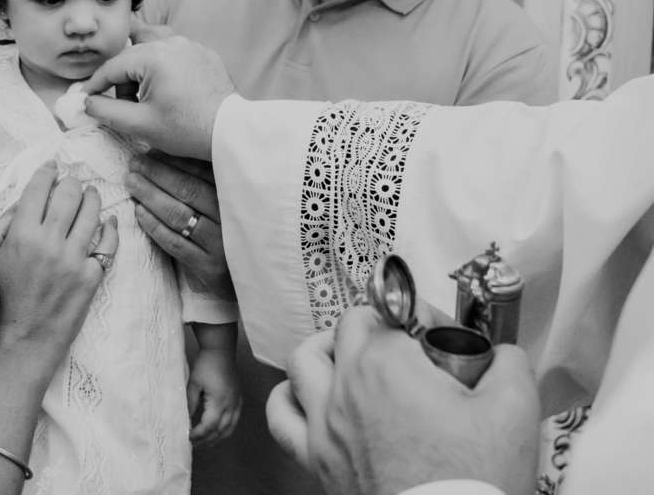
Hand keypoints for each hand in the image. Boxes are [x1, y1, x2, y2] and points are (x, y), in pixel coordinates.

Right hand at [0, 162, 119, 380]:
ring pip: (92, 213)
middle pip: (69, 194)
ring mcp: (73, 260)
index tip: (53, 167)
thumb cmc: (0, 300)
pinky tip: (109, 221)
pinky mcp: (91, 278)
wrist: (19, 342)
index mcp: (21, 234)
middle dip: (72, 182)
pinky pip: (108, 244)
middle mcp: (49, 242)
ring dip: (93, 198)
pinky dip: (110, 228)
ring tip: (91, 195)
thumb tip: (25, 201)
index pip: (39, 188)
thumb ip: (4, 224)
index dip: (48, 172)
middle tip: (72, 183)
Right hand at [80, 36, 236, 159]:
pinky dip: (163, 69)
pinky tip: (168, 91)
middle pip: (131, 56)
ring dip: (141, 72)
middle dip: (122, 82)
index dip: (95, 85)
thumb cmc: (187, 129)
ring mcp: (190, 45)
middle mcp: (171, 43)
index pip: (112, 67)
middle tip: (126, 107)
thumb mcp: (140, 124)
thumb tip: (88, 102)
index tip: (86, 99)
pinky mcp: (204, 54)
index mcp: (153, 56)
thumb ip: (106, 111)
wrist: (231, 132)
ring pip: (152, 51)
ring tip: (146, 97)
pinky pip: (173, 54)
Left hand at [125, 151, 233, 299]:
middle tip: (135, 163)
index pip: (203, 172)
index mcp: (235, 198)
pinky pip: (175, 243)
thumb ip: (206, 184)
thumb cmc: (229, 237)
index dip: (174, 160)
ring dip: (151, 195)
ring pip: (179, 215)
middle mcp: (230, 219)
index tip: (151, 151)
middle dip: (157, 174)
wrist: (248, 283)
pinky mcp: (208, 267)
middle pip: (188, 190)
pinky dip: (154, 226)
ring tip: (131, 182)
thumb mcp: (226, 208)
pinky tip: (139, 212)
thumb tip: (165, 154)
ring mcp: (220, 245)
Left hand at [187, 347, 241, 445]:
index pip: (209, 426)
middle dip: (207, 439)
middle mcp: (231, 405)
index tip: (188, 436)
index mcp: (219, 401)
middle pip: (221, 430)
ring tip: (205, 442)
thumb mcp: (193, 384)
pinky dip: (227, 429)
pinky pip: (235, 420)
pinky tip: (219, 431)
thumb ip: (190, 403)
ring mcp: (237, 402)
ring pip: (230, 427)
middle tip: (194, 443)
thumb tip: (185, 420)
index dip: (199, 434)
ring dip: (218, 437)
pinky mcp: (238, 399)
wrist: (220, 351)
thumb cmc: (205, 365)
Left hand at [272, 306, 539, 494]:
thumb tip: (502, 353)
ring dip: (326, 349)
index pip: (397, 316)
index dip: (426, 321)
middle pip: (349, 328)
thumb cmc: (474, 480)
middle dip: (379, 326)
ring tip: (352, 357)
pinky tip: (308, 398)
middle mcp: (346, 387)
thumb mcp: (514, 412)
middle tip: (407, 346)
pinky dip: (289, 399)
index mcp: (387, 365)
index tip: (445, 340)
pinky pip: (281, 417)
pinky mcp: (316, 458)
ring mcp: (325, 423)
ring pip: (304, 360)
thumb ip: (509, 365)